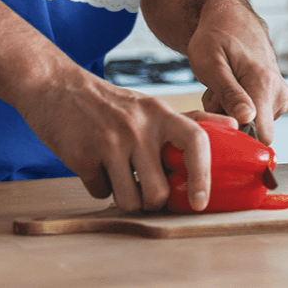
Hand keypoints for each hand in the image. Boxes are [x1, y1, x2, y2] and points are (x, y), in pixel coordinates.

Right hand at [16, 67, 234, 213]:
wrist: (55, 85)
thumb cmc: (108, 102)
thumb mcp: (148, 105)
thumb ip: (187, 120)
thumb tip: (233, 125)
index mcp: (159, 113)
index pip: (196, 140)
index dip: (203, 175)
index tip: (200, 201)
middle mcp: (138, 126)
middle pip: (159, 190)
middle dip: (152, 199)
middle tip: (144, 185)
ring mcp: (110, 141)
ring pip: (131, 200)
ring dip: (125, 196)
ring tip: (119, 173)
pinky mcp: (84, 156)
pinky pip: (101, 193)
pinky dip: (99, 186)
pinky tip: (94, 164)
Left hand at [186, 0, 287, 143]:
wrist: (229, 15)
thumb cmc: (216, 36)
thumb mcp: (211, 63)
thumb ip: (230, 93)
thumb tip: (247, 120)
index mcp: (263, 84)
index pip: (263, 134)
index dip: (239, 139)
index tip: (221, 127)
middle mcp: (278, 91)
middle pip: (253, 130)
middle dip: (230, 119)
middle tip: (214, 93)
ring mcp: (280, 92)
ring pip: (254, 122)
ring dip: (233, 111)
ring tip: (220, 87)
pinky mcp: (277, 93)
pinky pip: (257, 113)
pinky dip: (240, 105)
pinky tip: (230, 87)